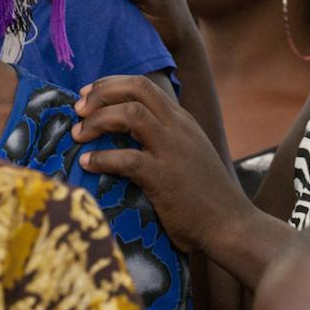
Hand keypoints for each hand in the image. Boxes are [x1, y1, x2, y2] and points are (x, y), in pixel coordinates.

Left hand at [73, 74, 250, 254]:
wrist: (230, 224)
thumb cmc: (205, 195)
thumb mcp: (189, 154)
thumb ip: (165, 139)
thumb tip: (126, 136)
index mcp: (182, 120)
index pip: (144, 85)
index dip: (111, 85)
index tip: (88, 96)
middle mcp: (178, 127)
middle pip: (137, 88)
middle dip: (102, 93)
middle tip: (79, 109)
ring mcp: (172, 150)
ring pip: (131, 114)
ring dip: (98, 120)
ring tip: (79, 135)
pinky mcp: (164, 177)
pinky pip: (126, 158)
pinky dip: (102, 158)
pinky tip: (88, 164)